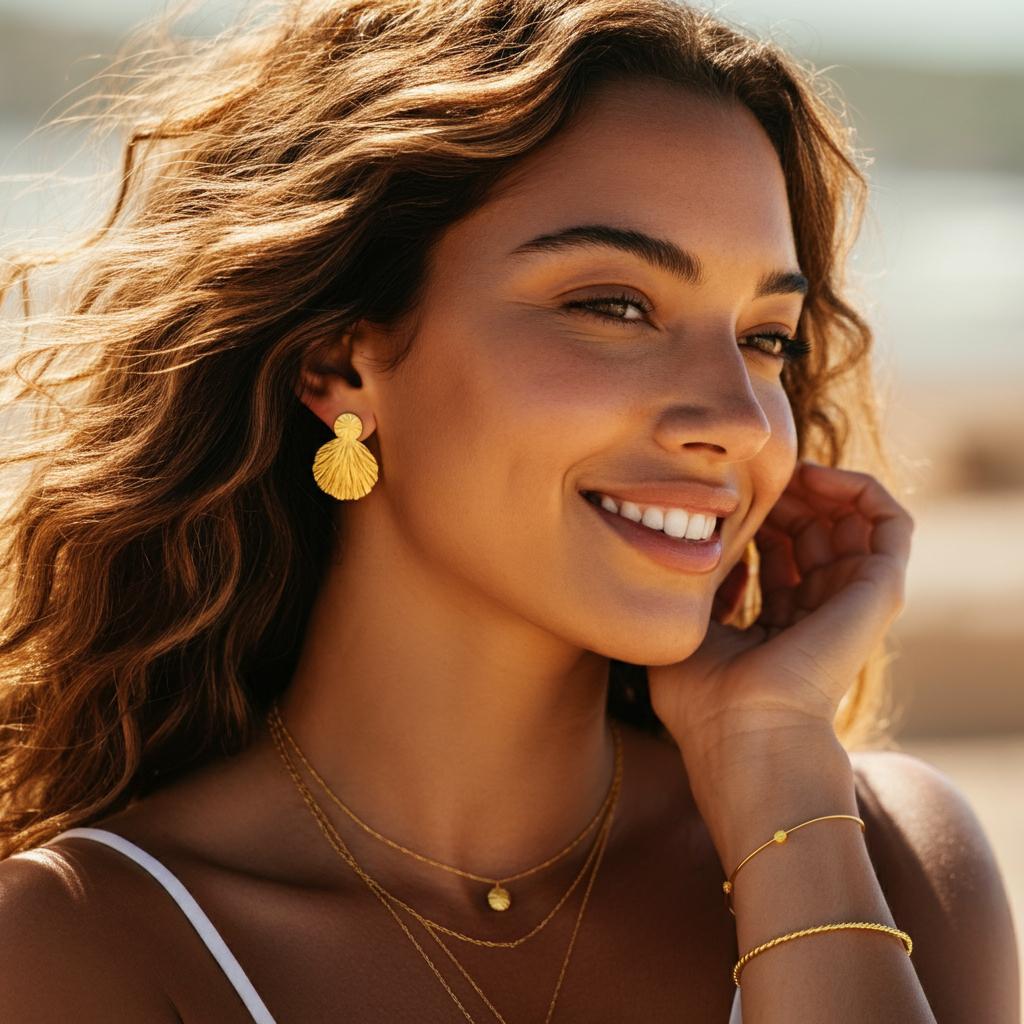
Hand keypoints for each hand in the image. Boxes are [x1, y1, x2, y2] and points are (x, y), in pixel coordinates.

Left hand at [646, 461, 913, 765]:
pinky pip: (891, 522)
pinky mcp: (879, 590)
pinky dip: (861, 488)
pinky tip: (817, 476)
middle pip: (814, 531)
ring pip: (852, 521)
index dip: (757, 516)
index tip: (725, 495)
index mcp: (781, 625)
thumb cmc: (703, 696)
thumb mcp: (689, 626)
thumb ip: (702, 585)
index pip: (780, 554)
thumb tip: (711, 544)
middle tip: (754, 475)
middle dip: (784, 496)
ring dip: (820, 485)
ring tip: (784, 469)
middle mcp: (821, 613)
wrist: (743, 728)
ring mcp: (853, 602)